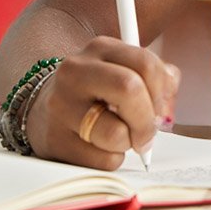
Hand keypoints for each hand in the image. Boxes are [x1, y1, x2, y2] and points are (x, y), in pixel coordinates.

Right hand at [24, 36, 179, 169]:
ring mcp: (61, 106)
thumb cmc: (98, 92)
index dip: (161, 90)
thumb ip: (157, 79)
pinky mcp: (54, 140)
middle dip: (147, 118)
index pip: (145, 64)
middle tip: (147, 133)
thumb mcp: (125, 70)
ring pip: (116, 133)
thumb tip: (167, 109)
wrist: (43, 109)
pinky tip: (100, 148)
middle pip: (129, 89)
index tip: (160, 107)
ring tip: (118, 136)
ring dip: (128, 142)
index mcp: (100, 48)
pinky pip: (102, 161)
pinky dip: (112, 159)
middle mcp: (76, 72)